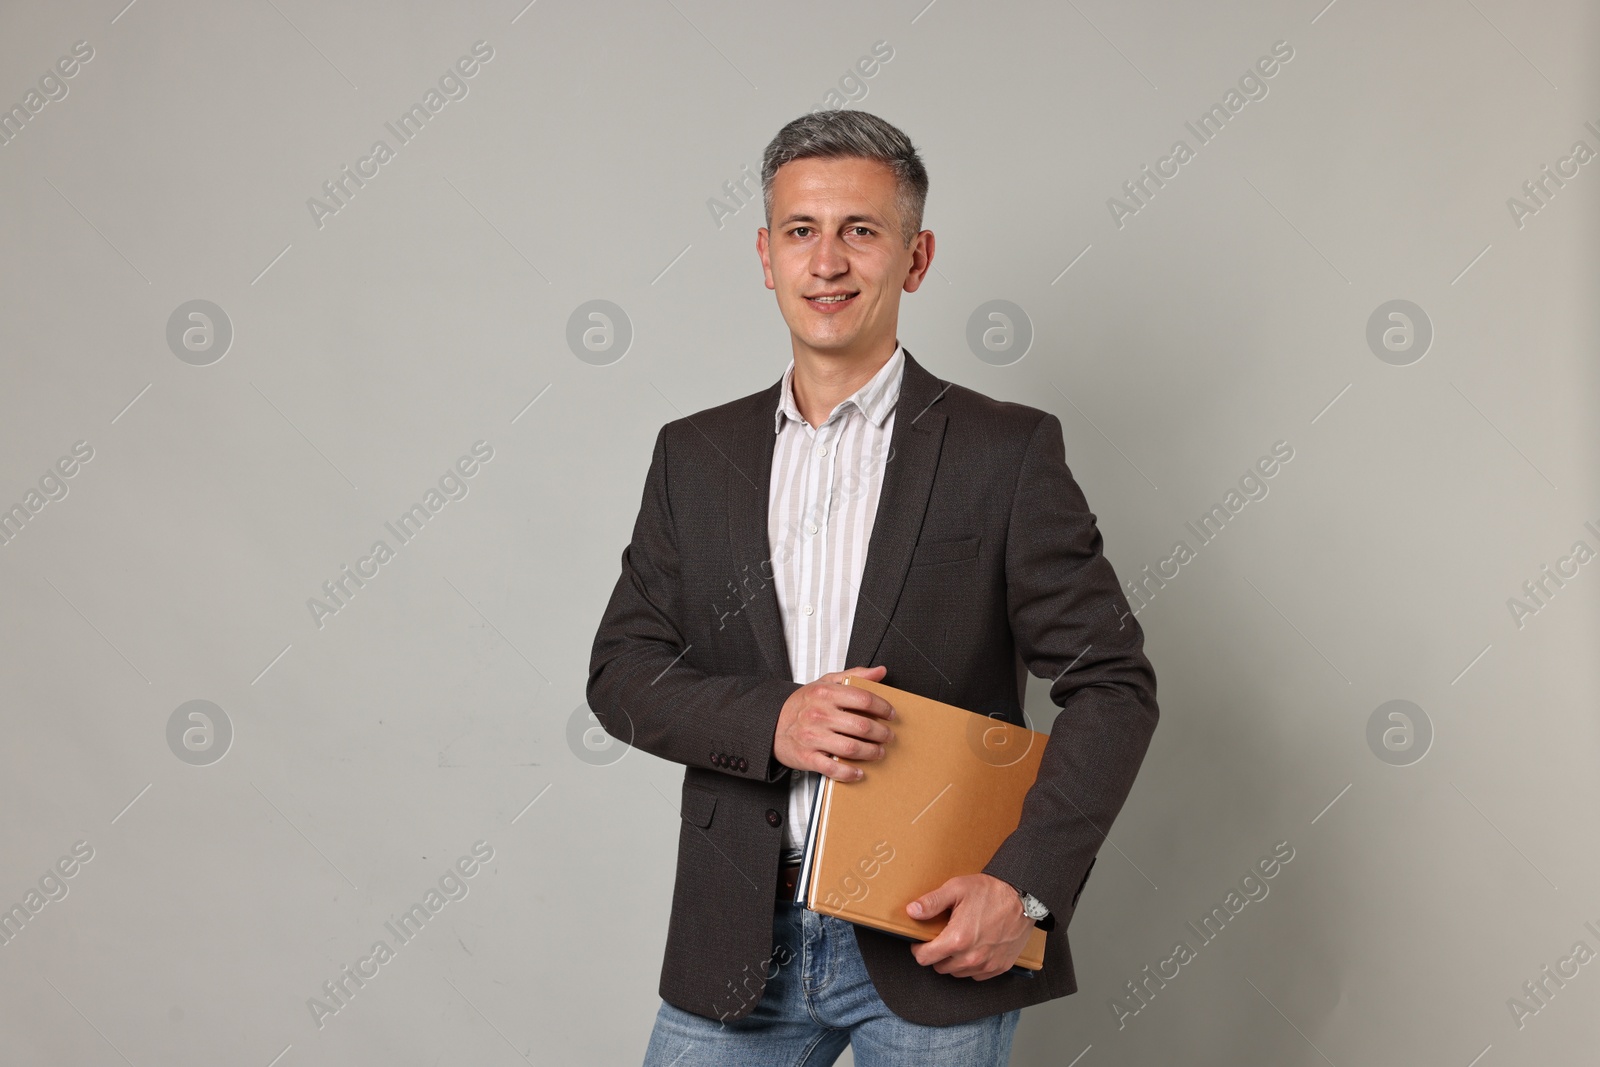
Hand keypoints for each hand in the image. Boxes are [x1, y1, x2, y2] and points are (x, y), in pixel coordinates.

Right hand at [772, 664, 894, 781]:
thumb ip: (854, 675)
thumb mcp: (825, 683)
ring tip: (879, 752)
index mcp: (825, 694)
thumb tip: (880, 672)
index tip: (891, 714)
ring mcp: (812, 737)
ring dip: (871, 752)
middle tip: (888, 736)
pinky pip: (833, 769)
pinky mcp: (807, 757)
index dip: (883, 707)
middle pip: (861, 726)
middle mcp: (819, 714)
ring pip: (851, 748)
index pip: (863, 699)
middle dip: (881, 733)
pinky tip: (859, 772)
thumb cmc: (802, 704)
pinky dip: (850, 773)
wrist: (771, 723)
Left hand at [906, 874, 1034, 979]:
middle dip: (936, 954)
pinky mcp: (1000, 967)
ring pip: (958, 973)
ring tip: (959, 941)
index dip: (919, 949)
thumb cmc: (990, 891)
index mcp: (957, 940)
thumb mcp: (956, 889)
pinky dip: (972, 966)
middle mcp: (971, 958)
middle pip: (940, 967)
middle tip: (942, 937)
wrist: (1023, 897)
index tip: (922, 941)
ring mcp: (987, 964)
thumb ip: (931, 902)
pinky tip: (974, 948)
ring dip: (954, 961)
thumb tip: (912, 911)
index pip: (925, 958)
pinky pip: (977, 975)